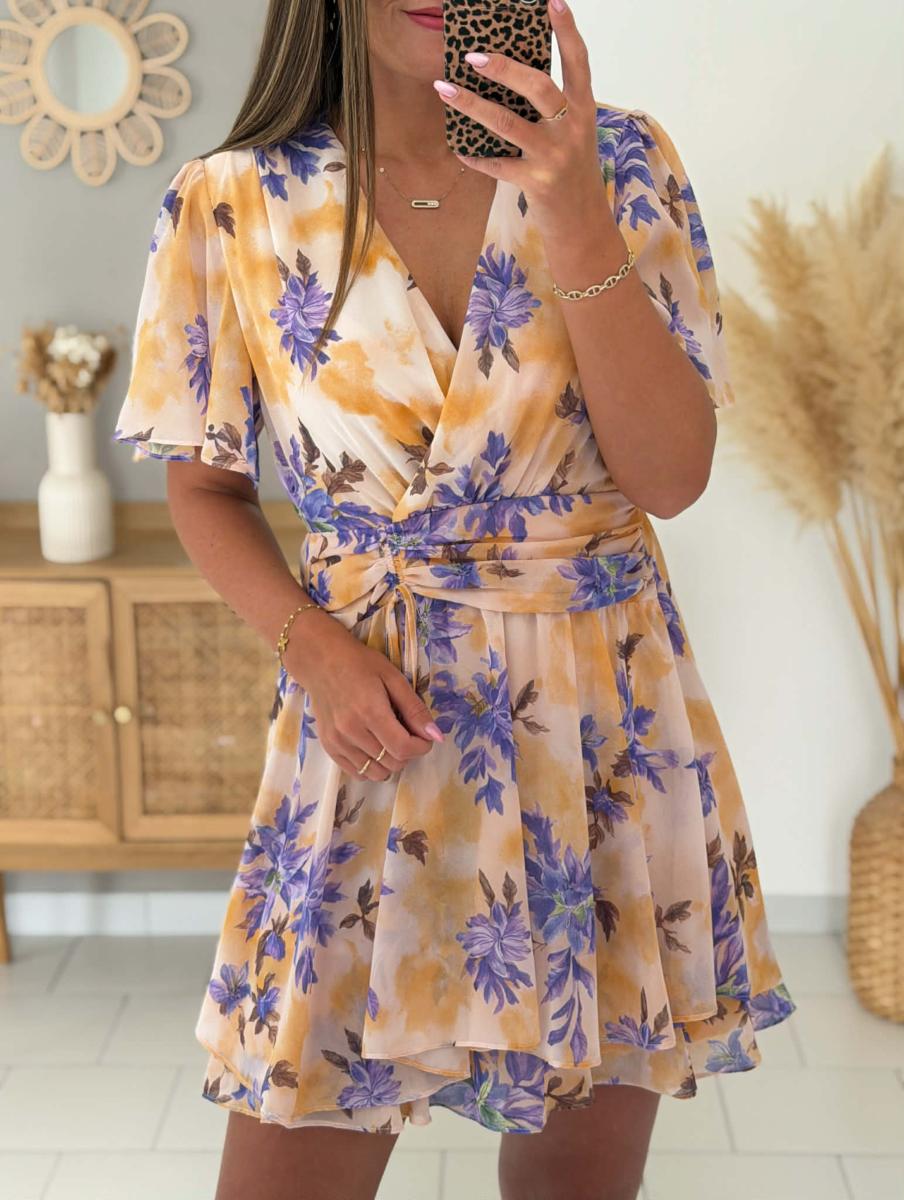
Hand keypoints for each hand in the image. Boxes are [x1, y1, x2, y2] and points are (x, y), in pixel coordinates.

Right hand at [284, 614, 442, 782]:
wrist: (321, 661)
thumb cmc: (360, 664)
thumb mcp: (393, 678)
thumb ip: (415, 709)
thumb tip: (436, 736)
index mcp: (370, 712)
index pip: (403, 748)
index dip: (421, 747)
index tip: (424, 737)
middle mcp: (351, 731)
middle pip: (392, 763)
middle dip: (408, 753)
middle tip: (406, 733)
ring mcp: (337, 742)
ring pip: (376, 773)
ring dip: (391, 761)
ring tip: (389, 740)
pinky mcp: (328, 747)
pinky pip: (357, 773)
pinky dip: (372, 766)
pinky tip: (373, 747)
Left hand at [432, 0, 605, 231]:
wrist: (583, 225)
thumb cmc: (573, 174)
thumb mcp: (574, 135)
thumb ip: (555, 109)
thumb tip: (513, 77)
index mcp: (585, 111)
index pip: (578, 62)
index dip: (567, 31)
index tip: (554, 0)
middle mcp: (572, 130)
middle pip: (538, 87)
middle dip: (504, 68)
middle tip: (473, 56)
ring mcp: (553, 157)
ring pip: (507, 123)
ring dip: (471, 105)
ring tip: (444, 89)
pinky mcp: (536, 183)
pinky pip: (497, 165)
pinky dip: (476, 157)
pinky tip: (460, 148)